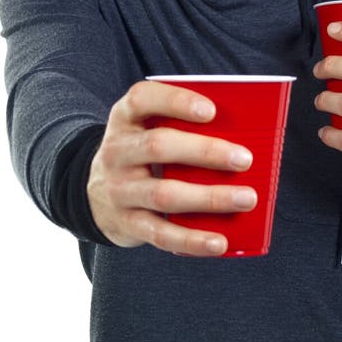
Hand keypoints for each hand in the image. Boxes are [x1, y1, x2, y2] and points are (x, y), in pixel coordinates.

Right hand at [87, 79, 256, 255]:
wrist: (94, 193)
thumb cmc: (142, 150)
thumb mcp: (148, 127)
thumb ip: (181, 123)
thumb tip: (245, 132)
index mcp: (125, 117)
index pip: (143, 99)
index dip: (177, 102)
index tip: (212, 111)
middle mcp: (116, 151)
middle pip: (158, 147)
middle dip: (205, 152)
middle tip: (245, 159)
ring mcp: (118, 189)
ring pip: (164, 194)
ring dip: (209, 198)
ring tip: (247, 198)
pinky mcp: (125, 223)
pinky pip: (160, 234)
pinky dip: (192, 239)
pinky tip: (220, 242)